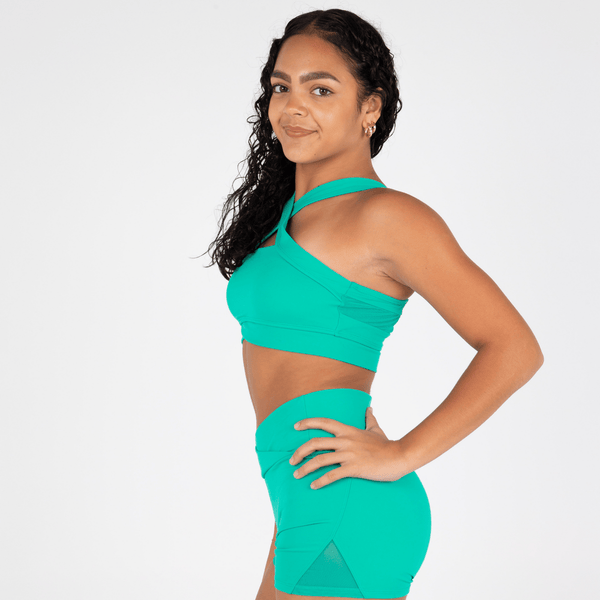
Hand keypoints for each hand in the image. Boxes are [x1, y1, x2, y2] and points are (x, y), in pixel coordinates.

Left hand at [289, 406, 404, 488]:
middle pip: (315, 443)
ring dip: (305, 468)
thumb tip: (369, 408)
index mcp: (348, 430)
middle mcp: (345, 440)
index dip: (308, 422)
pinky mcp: (354, 468)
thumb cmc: (386, 445)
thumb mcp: (376, 429)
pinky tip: (313, 486)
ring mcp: (349, 454)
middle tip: (291, 460)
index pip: (324, 422)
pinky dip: (320, 481)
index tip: (296, 426)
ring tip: (297, 475)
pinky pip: (332, 475)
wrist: (399, 456)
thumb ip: (369, 419)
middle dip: (300, 451)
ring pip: (320, 460)